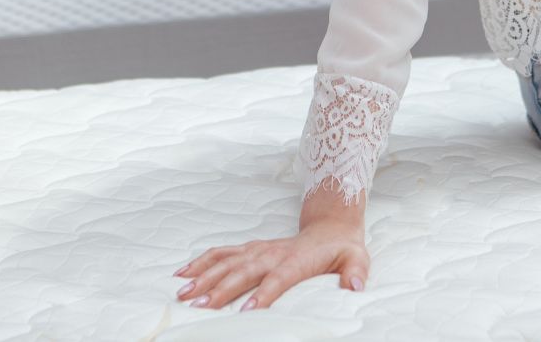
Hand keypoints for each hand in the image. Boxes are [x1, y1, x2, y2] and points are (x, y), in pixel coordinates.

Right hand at [174, 218, 368, 311]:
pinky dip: (202, 261)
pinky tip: (184, 273)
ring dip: (204, 275)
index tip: (247, 312)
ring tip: (183, 292)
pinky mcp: (250, 248)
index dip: (263, 294)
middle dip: (220, 288)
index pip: (277, 278)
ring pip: (227, 260)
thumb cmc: (343, 248)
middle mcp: (272, 252)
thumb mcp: (356, 259)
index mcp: (296, 259)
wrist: (331, 227)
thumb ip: (356, 272)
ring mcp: (258, 249)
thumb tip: (355, 286)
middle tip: (199, 306)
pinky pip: (222, 253)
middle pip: (243, 270)